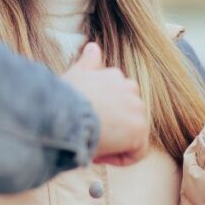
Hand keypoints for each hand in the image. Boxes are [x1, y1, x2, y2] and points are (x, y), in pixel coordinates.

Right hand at [62, 42, 148, 165]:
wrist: (65, 115)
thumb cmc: (65, 98)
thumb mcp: (76, 74)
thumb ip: (88, 61)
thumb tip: (93, 47)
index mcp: (115, 76)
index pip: (118, 96)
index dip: (103, 112)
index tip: (85, 121)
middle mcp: (130, 88)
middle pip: (128, 113)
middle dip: (113, 126)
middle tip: (90, 135)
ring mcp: (136, 108)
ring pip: (133, 132)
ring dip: (116, 142)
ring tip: (94, 146)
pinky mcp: (139, 129)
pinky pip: (138, 151)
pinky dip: (121, 157)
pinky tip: (101, 156)